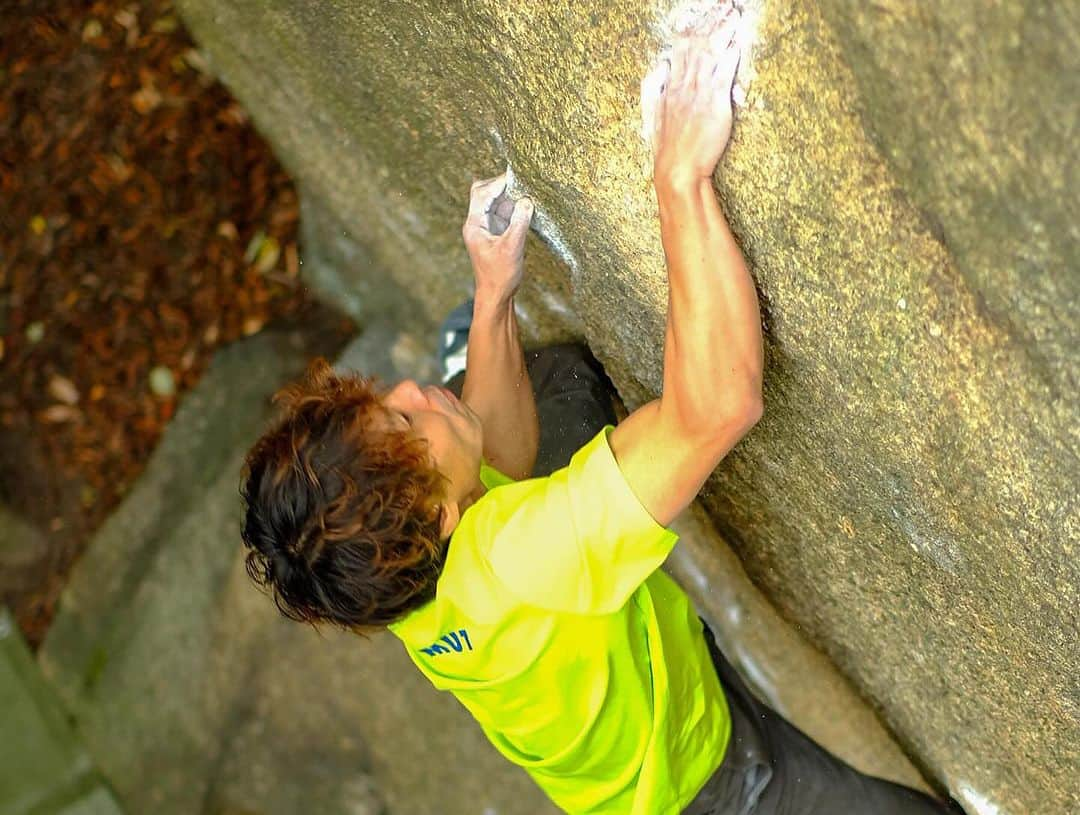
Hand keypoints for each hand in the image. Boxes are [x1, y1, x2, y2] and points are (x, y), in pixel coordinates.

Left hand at [462, 173, 533, 304]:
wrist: (496, 295)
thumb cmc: (500, 275)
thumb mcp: (512, 247)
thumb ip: (520, 222)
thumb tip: (527, 201)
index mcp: (474, 225)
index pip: (482, 194)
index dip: (498, 182)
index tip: (516, 175)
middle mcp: (478, 223)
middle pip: (485, 193)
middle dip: (502, 185)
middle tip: (522, 181)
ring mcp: (487, 227)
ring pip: (496, 202)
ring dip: (510, 196)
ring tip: (528, 191)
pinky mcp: (497, 233)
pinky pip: (504, 213)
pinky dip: (514, 208)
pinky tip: (527, 206)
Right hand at [642, 9, 741, 188]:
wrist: (677, 171)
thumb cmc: (668, 150)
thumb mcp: (652, 116)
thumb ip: (654, 88)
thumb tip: (661, 66)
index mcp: (669, 87)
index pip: (680, 49)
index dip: (692, 28)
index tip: (702, 14)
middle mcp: (682, 86)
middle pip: (696, 45)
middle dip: (711, 22)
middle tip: (724, 5)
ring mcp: (698, 94)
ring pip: (710, 54)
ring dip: (723, 32)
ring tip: (734, 15)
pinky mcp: (714, 104)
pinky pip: (723, 75)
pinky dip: (730, 57)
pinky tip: (737, 42)